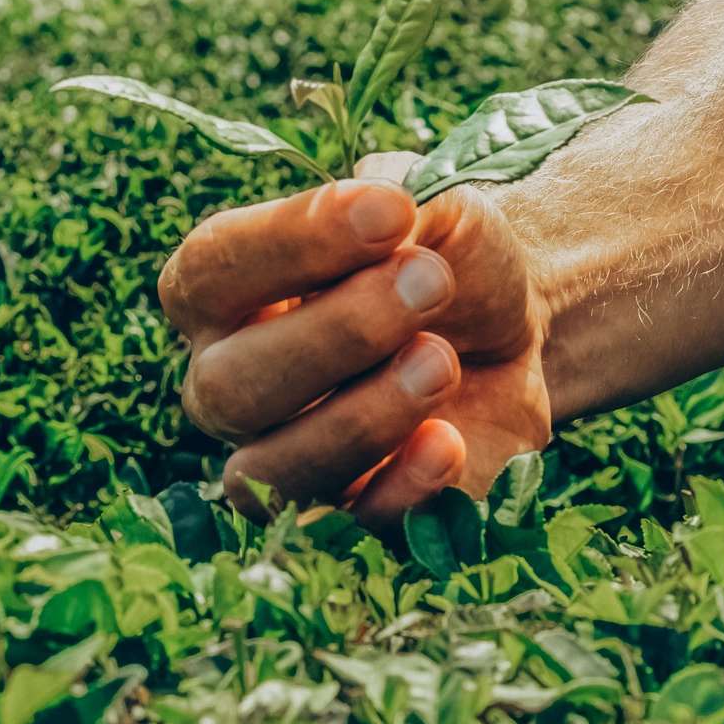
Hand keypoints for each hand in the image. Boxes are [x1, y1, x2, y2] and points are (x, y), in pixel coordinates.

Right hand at [158, 153, 551, 527]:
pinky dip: (402, 487)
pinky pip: (354, 523)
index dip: (288, 242)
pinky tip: (448, 441)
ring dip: (360, 416)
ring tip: (441, 361)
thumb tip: (395, 225)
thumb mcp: (432, 204)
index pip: (209, 271)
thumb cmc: (442, 253)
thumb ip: (403, 200)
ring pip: (272, 472)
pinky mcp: (356, 507)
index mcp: (222, 291)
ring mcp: (284, 455)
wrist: (513, 324)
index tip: (388, 211)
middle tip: (431, 283)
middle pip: (229, 385)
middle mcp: (231, 381)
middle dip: (337, 333)